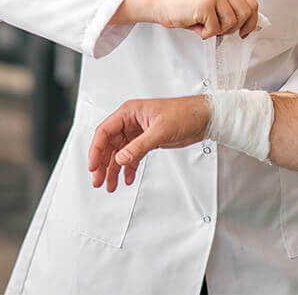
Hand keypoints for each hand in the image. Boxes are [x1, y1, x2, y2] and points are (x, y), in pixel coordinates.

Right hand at [88, 96, 210, 191]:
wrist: (204, 117)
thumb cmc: (185, 113)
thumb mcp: (160, 131)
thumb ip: (139, 146)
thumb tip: (121, 158)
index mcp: (129, 112)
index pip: (105, 131)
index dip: (96, 150)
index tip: (93, 166)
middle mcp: (131, 121)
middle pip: (109, 144)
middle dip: (103, 163)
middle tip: (98, 180)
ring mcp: (138, 132)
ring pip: (120, 152)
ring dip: (114, 169)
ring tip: (111, 185)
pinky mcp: (147, 140)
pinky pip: (132, 155)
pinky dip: (129, 168)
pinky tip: (128, 178)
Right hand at [155, 0, 259, 38]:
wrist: (164, 6)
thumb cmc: (188, 8)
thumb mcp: (215, 6)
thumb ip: (232, 10)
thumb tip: (252, 25)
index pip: (252, 4)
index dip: (252, 22)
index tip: (245, 31)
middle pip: (246, 14)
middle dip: (234, 28)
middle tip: (220, 29)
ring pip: (231, 23)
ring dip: (217, 31)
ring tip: (204, 24)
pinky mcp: (205, 4)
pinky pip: (215, 29)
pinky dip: (205, 33)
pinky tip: (197, 25)